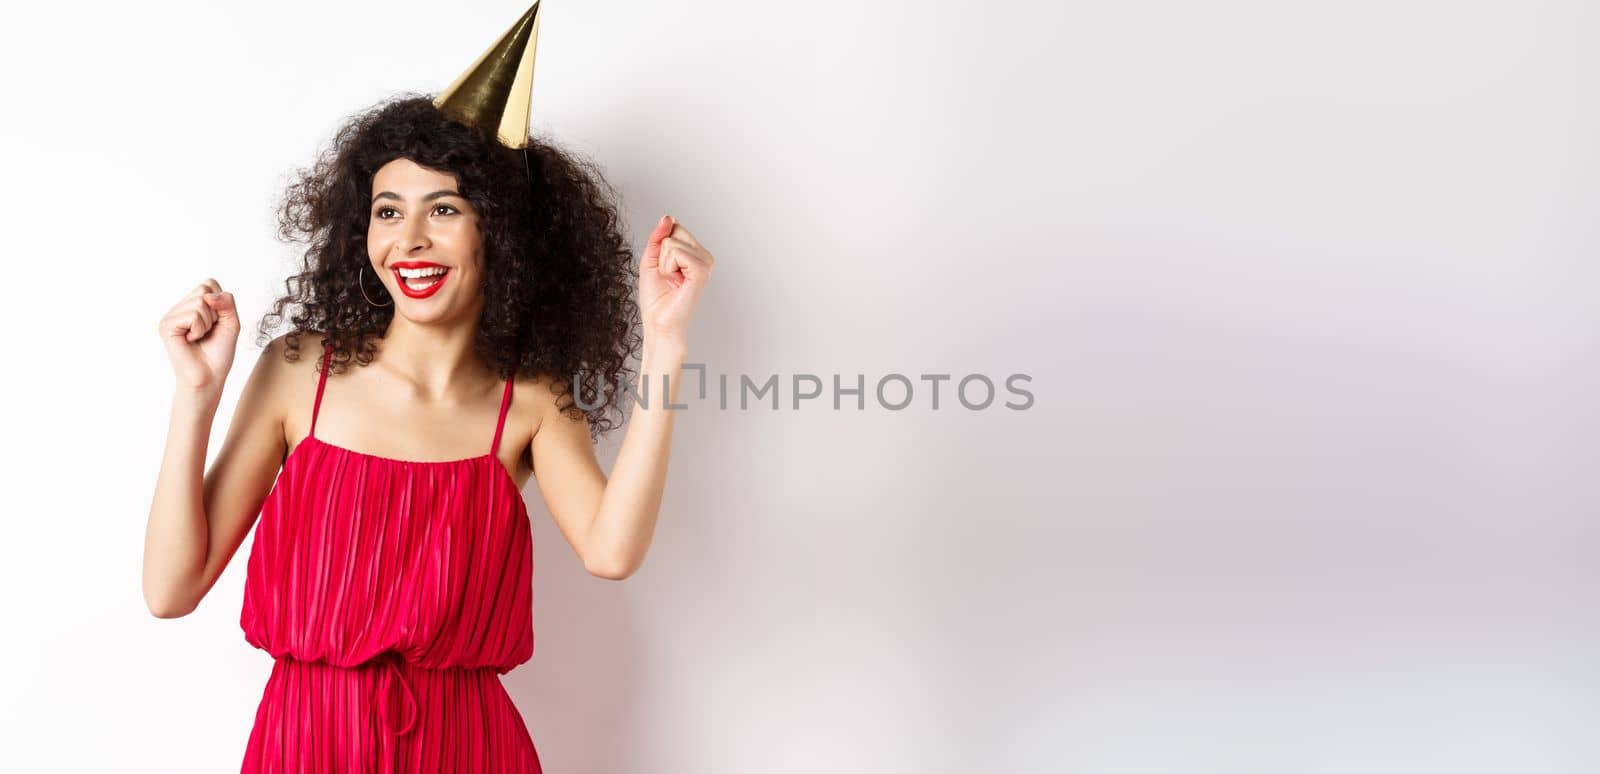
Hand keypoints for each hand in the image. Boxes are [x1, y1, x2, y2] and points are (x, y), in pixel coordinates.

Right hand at [158, 278, 240, 393]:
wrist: (209, 378)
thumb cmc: (218, 353)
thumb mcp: (231, 322)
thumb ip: (227, 302)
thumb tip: (209, 295)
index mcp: (191, 305)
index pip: (209, 283)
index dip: (221, 303)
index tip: (216, 323)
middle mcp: (178, 308)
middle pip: (205, 289)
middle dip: (215, 312)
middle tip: (208, 331)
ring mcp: (170, 316)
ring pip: (200, 302)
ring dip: (208, 323)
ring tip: (199, 337)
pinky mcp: (166, 325)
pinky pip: (193, 315)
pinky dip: (200, 329)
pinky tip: (191, 340)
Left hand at [638, 214, 714, 342]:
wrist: (658, 322)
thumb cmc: (656, 297)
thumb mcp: (651, 259)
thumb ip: (658, 236)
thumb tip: (668, 217)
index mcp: (695, 253)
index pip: (674, 227)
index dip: (660, 247)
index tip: (664, 268)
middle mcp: (704, 256)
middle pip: (674, 231)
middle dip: (661, 254)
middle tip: (667, 275)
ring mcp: (705, 264)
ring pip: (672, 243)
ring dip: (663, 263)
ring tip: (671, 280)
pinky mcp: (702, 272)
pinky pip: (677, 252)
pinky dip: (668, 267)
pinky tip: (676, 281)